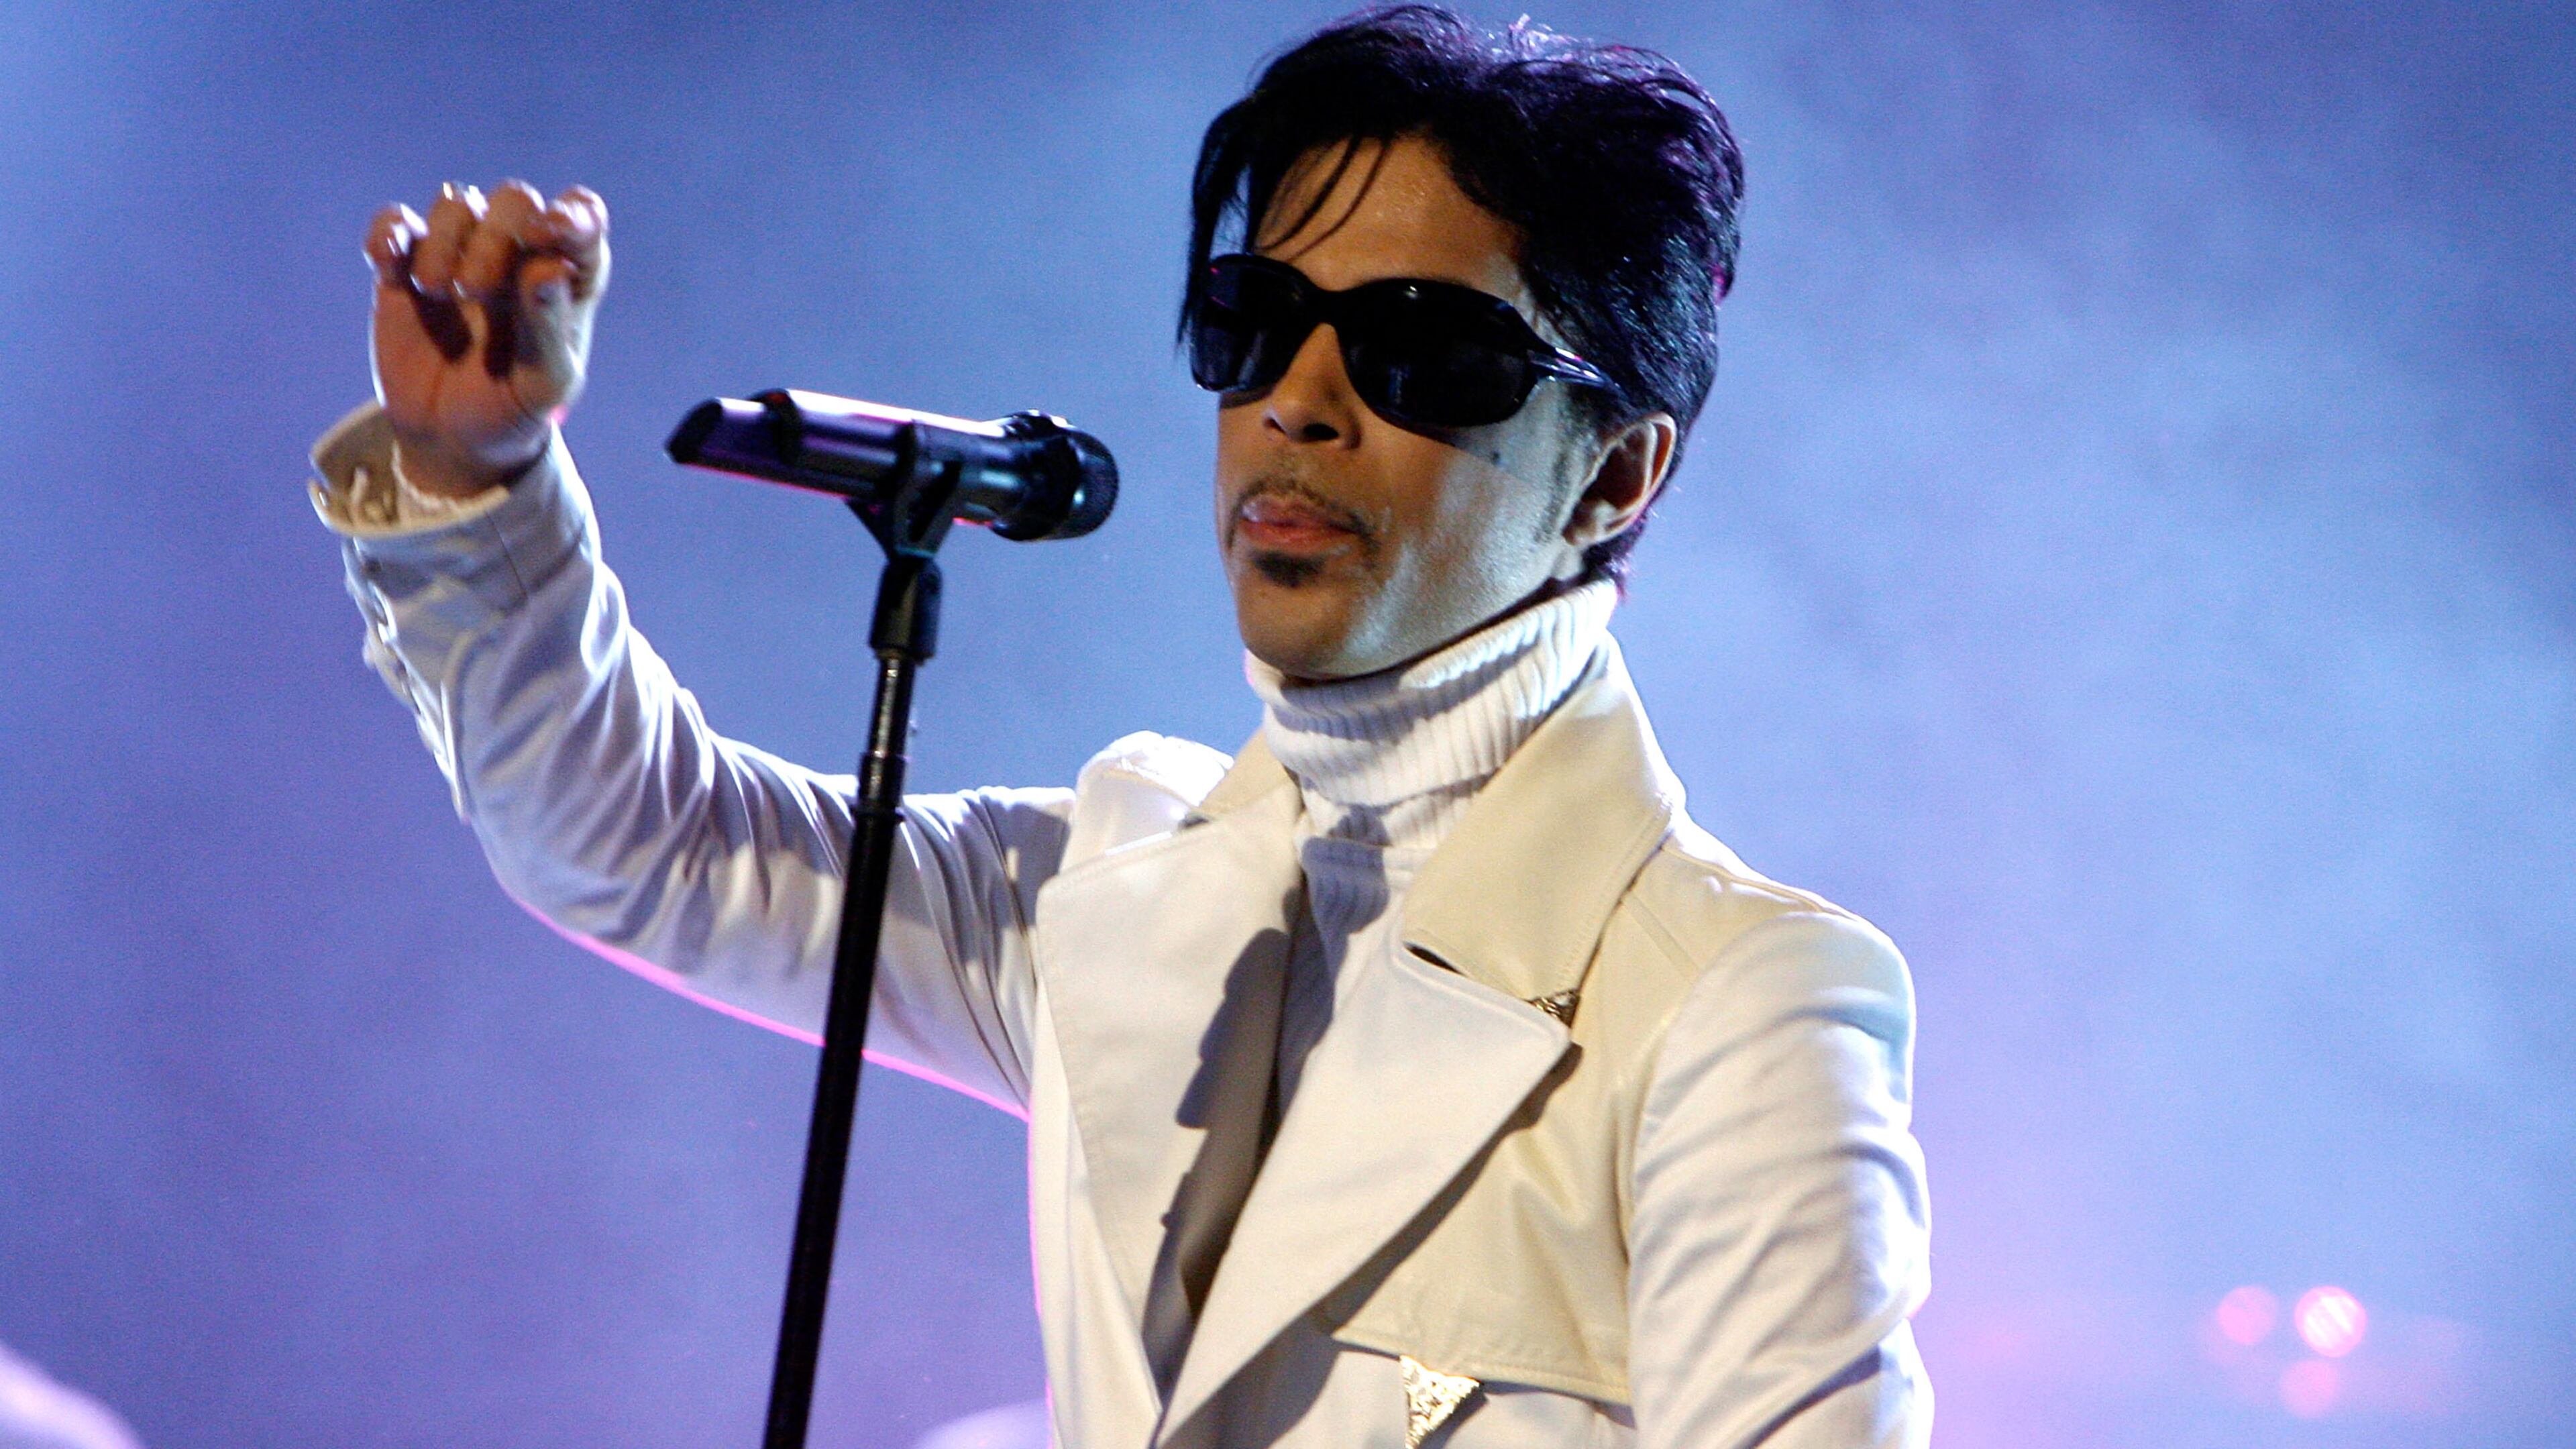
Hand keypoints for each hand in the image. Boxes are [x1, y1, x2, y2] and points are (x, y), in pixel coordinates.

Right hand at [365, 181, 609, 496]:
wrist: (452, 441)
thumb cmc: (514, 411)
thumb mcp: (544, 387)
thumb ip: (548, 327)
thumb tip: (547, 265)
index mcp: (568, 276)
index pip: (582, 216)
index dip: (569, 213)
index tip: (546, 233)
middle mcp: (519, 254)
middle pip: (514, 200)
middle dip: (496, 237)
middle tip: (477, 293)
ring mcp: (462, 254)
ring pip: (457, 202)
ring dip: (447, 241)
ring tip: (438, 293)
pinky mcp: (408, 266)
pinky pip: (396, 222)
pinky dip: (390, 231)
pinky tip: (389, 265)